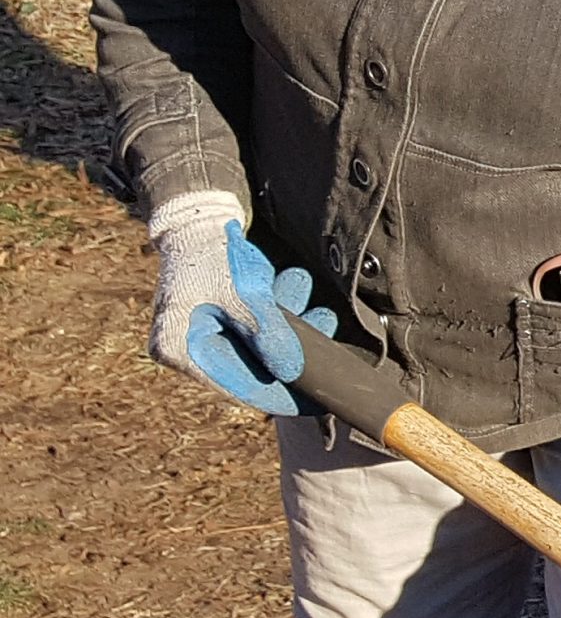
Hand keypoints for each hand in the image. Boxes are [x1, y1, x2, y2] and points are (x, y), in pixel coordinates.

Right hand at [147, 190, 336, 413]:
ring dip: (290, 322)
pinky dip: (279, 309)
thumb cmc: (211, 253)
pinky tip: (294, 286)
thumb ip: (266, 330)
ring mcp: (205, 331)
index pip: (239, 388)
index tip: (319, 399)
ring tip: (311, 300)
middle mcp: (189, 347)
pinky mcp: (221, 315)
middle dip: (292, 349)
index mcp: (179, 349)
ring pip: (260, 343)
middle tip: (325, 329)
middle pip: (253, 367)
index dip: (282, 395)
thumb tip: (291, 370)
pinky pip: (258, 323)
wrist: (196, 219)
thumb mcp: (241, 292)